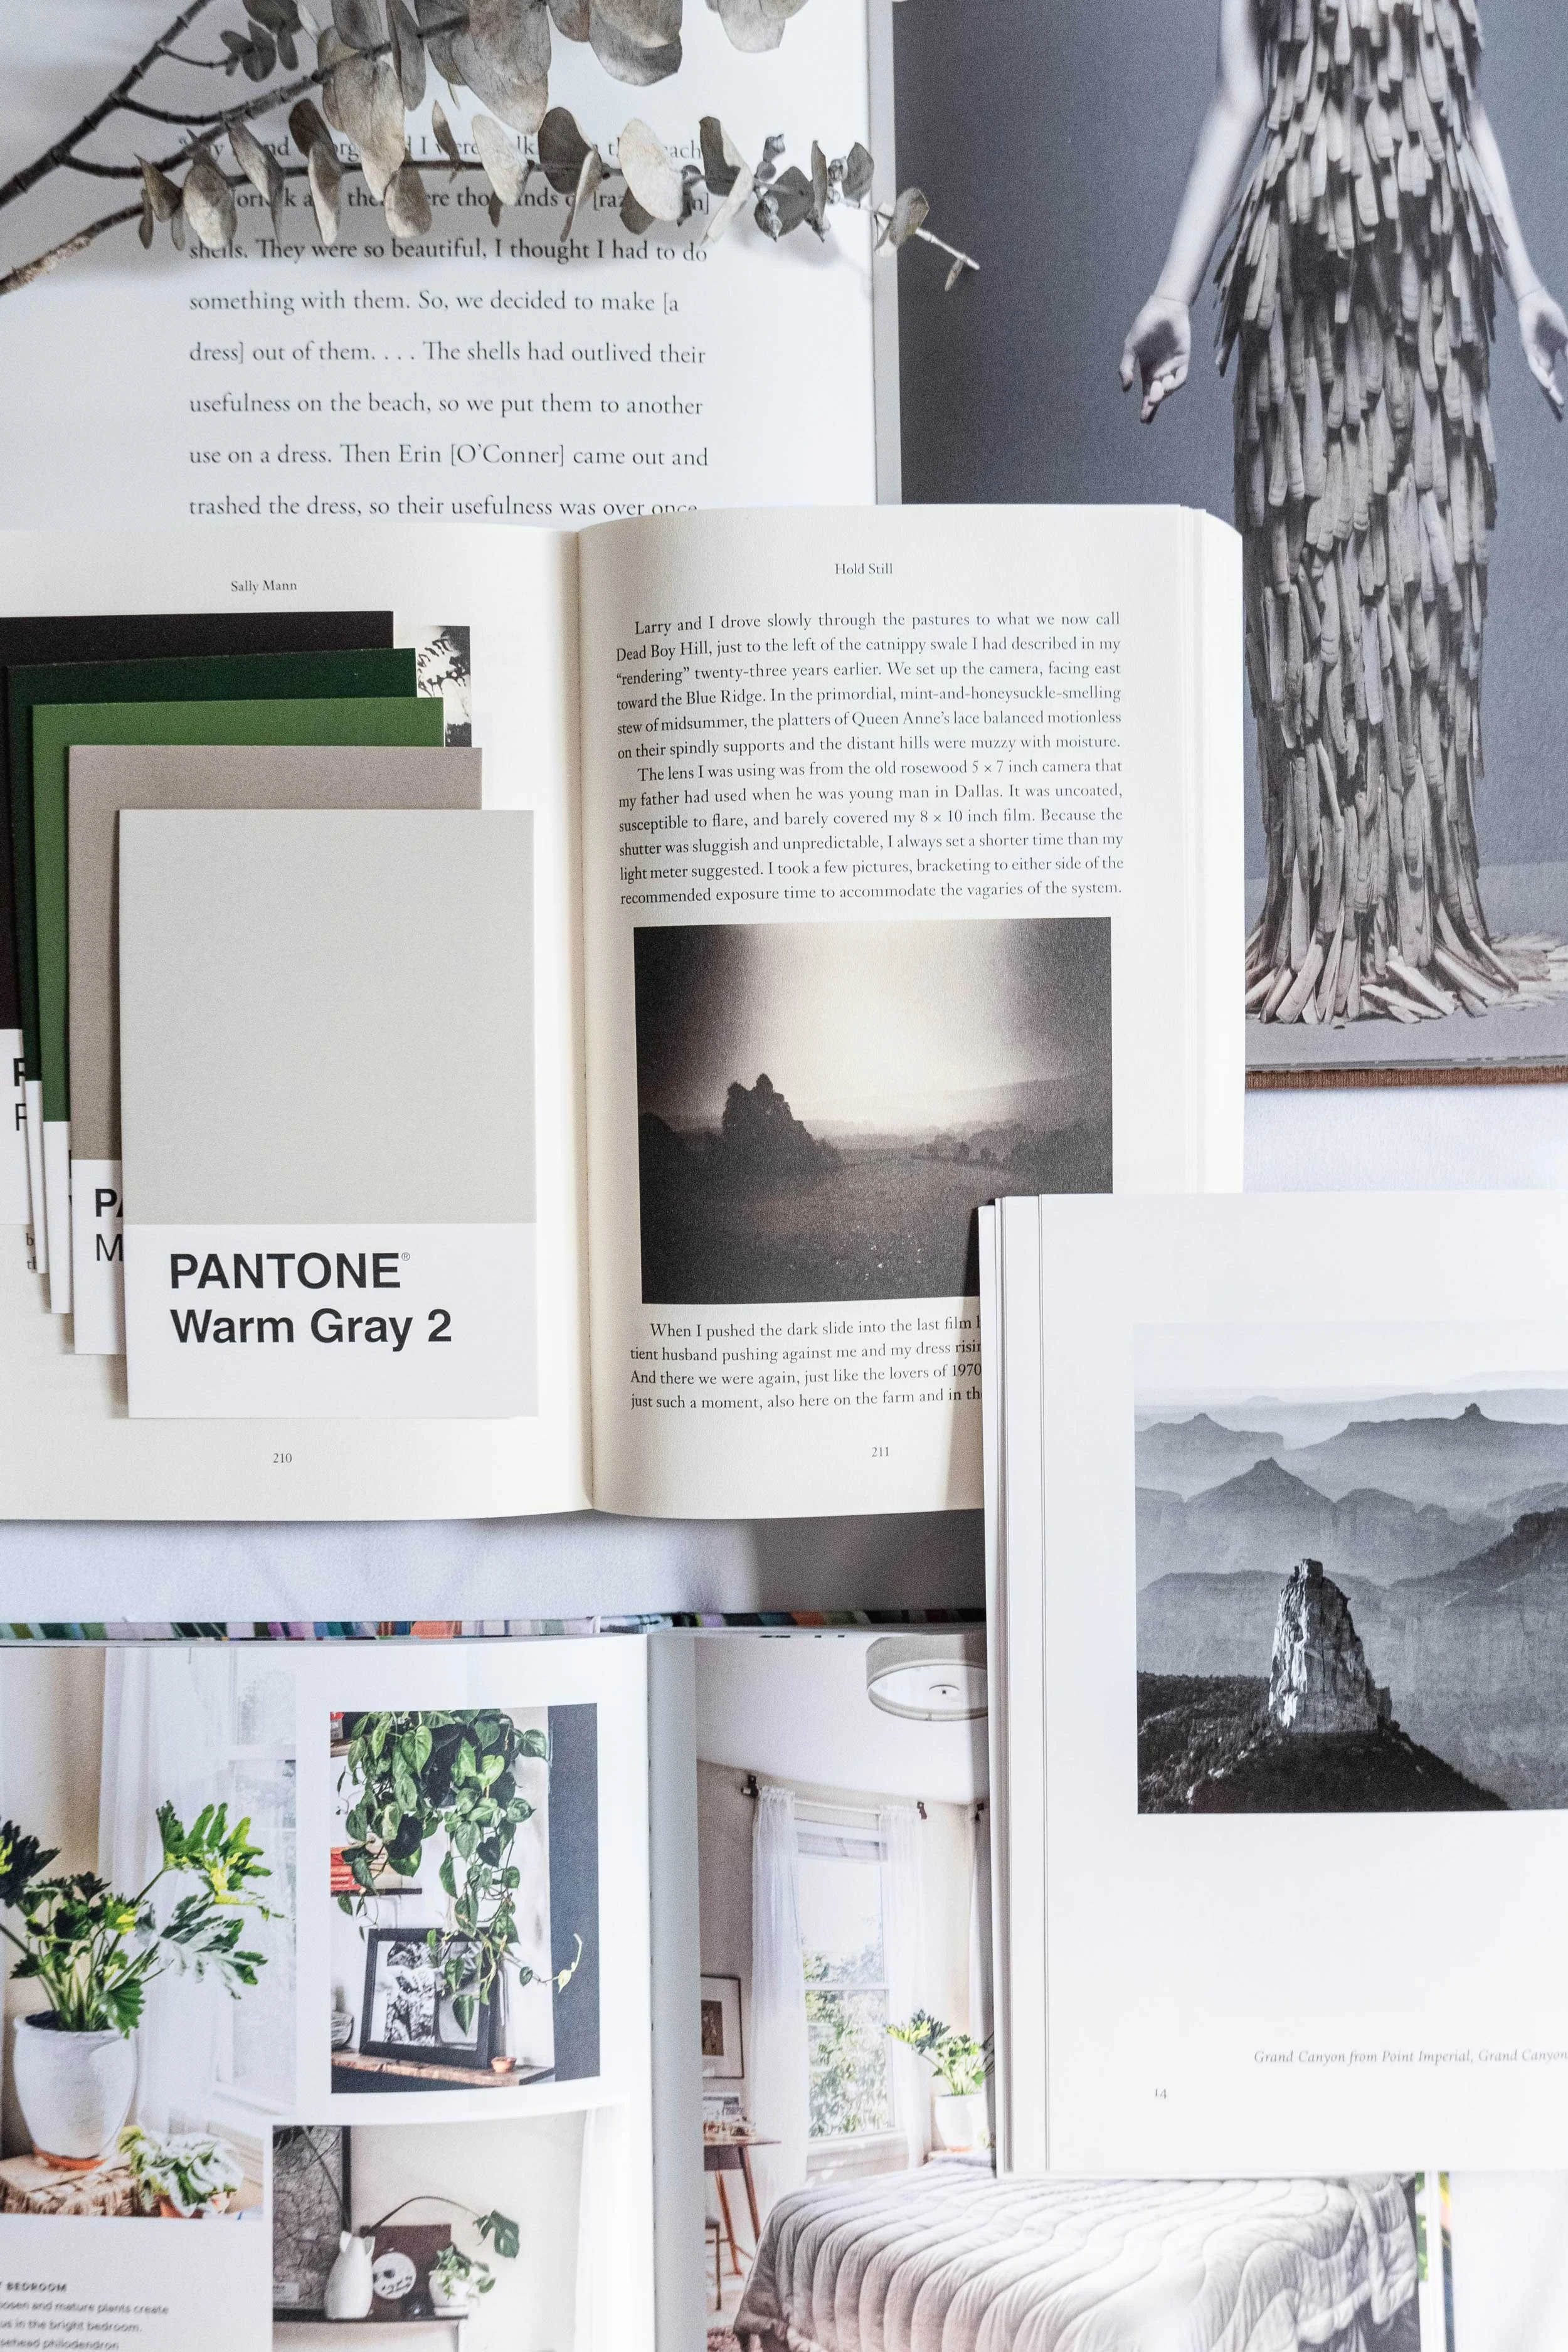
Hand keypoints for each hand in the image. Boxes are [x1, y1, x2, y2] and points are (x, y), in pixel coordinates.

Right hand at [1120, 295, 1191, 422]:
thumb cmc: (1145, 325)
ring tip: (1155, 397)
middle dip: (1153, 406)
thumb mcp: (1130, 347)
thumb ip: (1126, 367)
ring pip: (1169, 388)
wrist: (1164, 308)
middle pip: (1157, 394)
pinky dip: (1175, 384)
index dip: (1145, 407)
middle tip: (1147, 414)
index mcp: (1146, 370)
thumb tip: (1126, 389)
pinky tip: (1168, 387)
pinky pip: (1181, 377)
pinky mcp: (1183, 359)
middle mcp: (1159, 370)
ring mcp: (1172, 365)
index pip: (1146, 393)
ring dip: (1162, 395)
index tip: (1143, 419)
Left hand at [1519, 285, 1567, 419]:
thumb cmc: (1550, 316)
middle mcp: (1540, 359)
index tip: (1563, 403)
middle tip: (1560, 408)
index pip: (1553, 377)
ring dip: (1548, 388)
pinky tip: (1547, 384)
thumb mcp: (1565, 335)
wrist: (1537, 302)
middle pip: (1546, 381)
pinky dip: (1541, 375)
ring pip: (1540, 376)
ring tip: (1555, 399)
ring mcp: (1533, 355)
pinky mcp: (1528, 349)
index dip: (1557, 390)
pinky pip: (1535, 366)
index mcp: (1548, 356)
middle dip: (1552, 395)